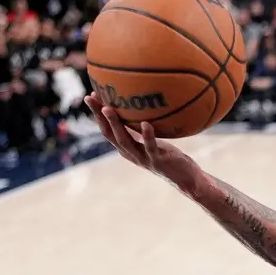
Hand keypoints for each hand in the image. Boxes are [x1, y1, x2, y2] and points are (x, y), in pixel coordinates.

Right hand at [85, 93, 201, 194]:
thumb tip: (140, 108)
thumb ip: (142, 131)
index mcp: (126, 148)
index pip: (107, 130)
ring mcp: (142, 157)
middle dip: (98, 116)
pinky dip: (147, 135)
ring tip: (108, 108)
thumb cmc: (169, 157)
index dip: (98, 114)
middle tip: (90, 98)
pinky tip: (145, 123)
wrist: (185, 178)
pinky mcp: (157, 160)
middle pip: (109, 134)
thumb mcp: (152, 141)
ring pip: (124, 140)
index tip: (92, 96)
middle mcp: (130, 153)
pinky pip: (150, 146)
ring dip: (115, 124)